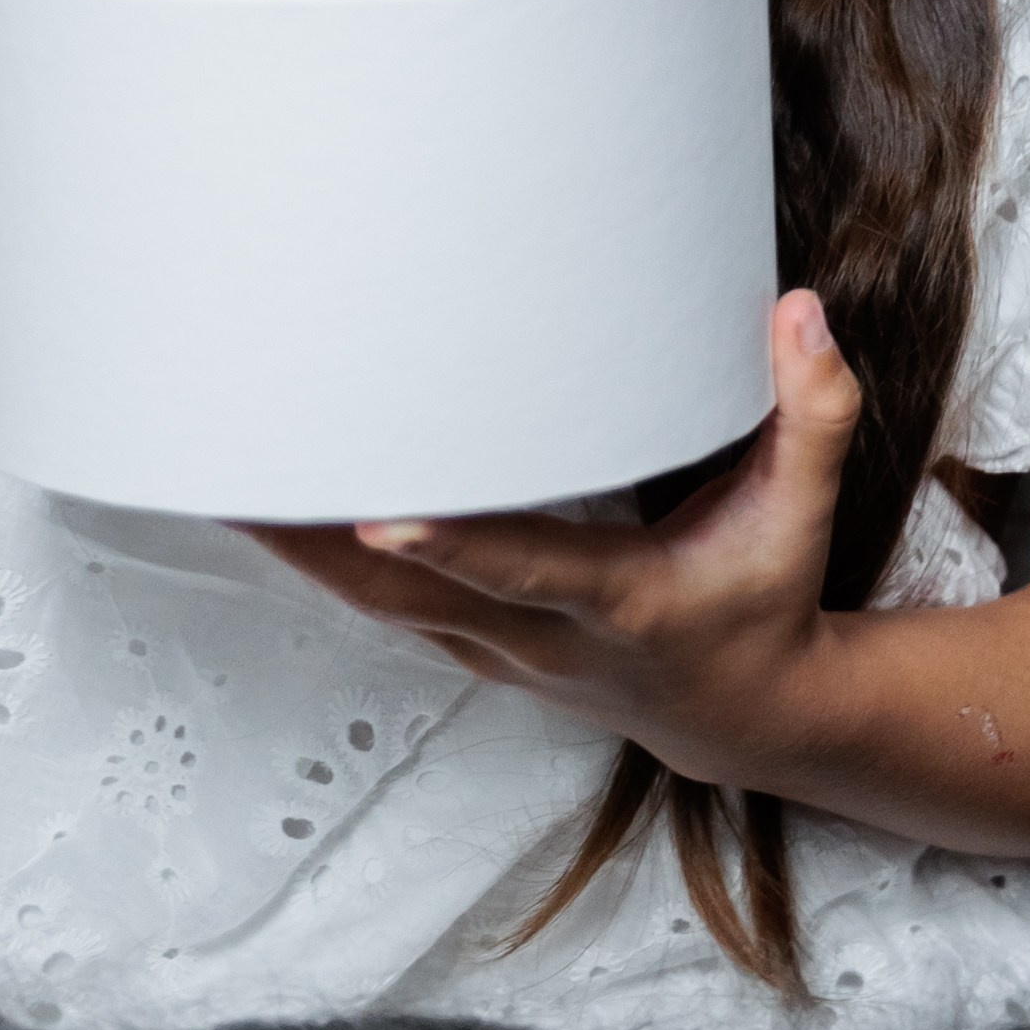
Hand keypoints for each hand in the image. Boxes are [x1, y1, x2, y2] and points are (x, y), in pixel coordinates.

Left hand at [249, 291, 862, 794]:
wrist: (739, 714)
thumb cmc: (761, 600)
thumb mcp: (801, 517)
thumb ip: (812, 415)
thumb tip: (798, 315)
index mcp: (616, 601)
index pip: (524, 572)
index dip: (453, 548)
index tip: (382, 515)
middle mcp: (538, 635)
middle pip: (404, 594)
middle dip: (317, 539)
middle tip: (241, 468)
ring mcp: (495, 646)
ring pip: (373, 604)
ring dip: (295, 546)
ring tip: (218, 474)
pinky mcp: (470, 638)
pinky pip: (377, 601)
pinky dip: (317, 558)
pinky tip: (264, 509)